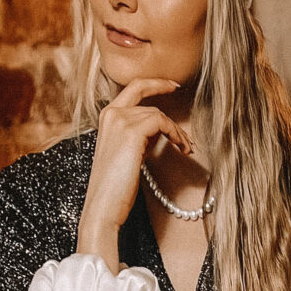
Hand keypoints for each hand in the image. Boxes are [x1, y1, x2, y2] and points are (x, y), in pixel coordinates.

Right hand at [77, 80, 192, 258]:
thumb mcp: (125, 155)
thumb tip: (158, 130)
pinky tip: (182, 148)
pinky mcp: (132, 132)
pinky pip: (162, 122)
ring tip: (186, 146)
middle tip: (179, 88)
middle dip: (162, 87)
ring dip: (176, 129)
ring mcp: (119, 121)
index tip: (170, 85)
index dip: (151, 83)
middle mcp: (111, 114)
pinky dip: (176, 134)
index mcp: (106, 119)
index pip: (130, 89)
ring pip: (157, 113)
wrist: (104, 206)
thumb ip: (137, 137)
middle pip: (142, 91)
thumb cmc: (115, 187)